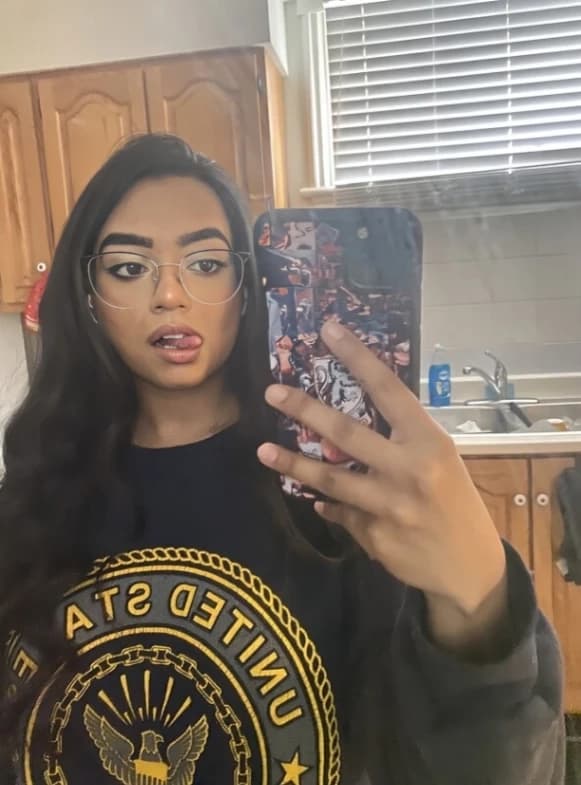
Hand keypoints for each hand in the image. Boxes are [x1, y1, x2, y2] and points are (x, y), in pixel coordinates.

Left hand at [258, 321, 508, 654]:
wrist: (470, 564)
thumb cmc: (457, 501)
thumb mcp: (443, 459)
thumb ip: (403, 439)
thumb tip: (351, 422)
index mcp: (430, 442)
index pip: (389, 389)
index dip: (357, 357)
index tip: (328, 330)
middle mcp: (409, 470)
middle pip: (347, 434)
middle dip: (305, 409)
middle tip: (271, 392)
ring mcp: (389, 507)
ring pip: (331, 479)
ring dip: (293, 463)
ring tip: (263, 450)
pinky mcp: (375, 536)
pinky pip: (341, 512)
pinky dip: (327, 503)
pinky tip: (315, 498)